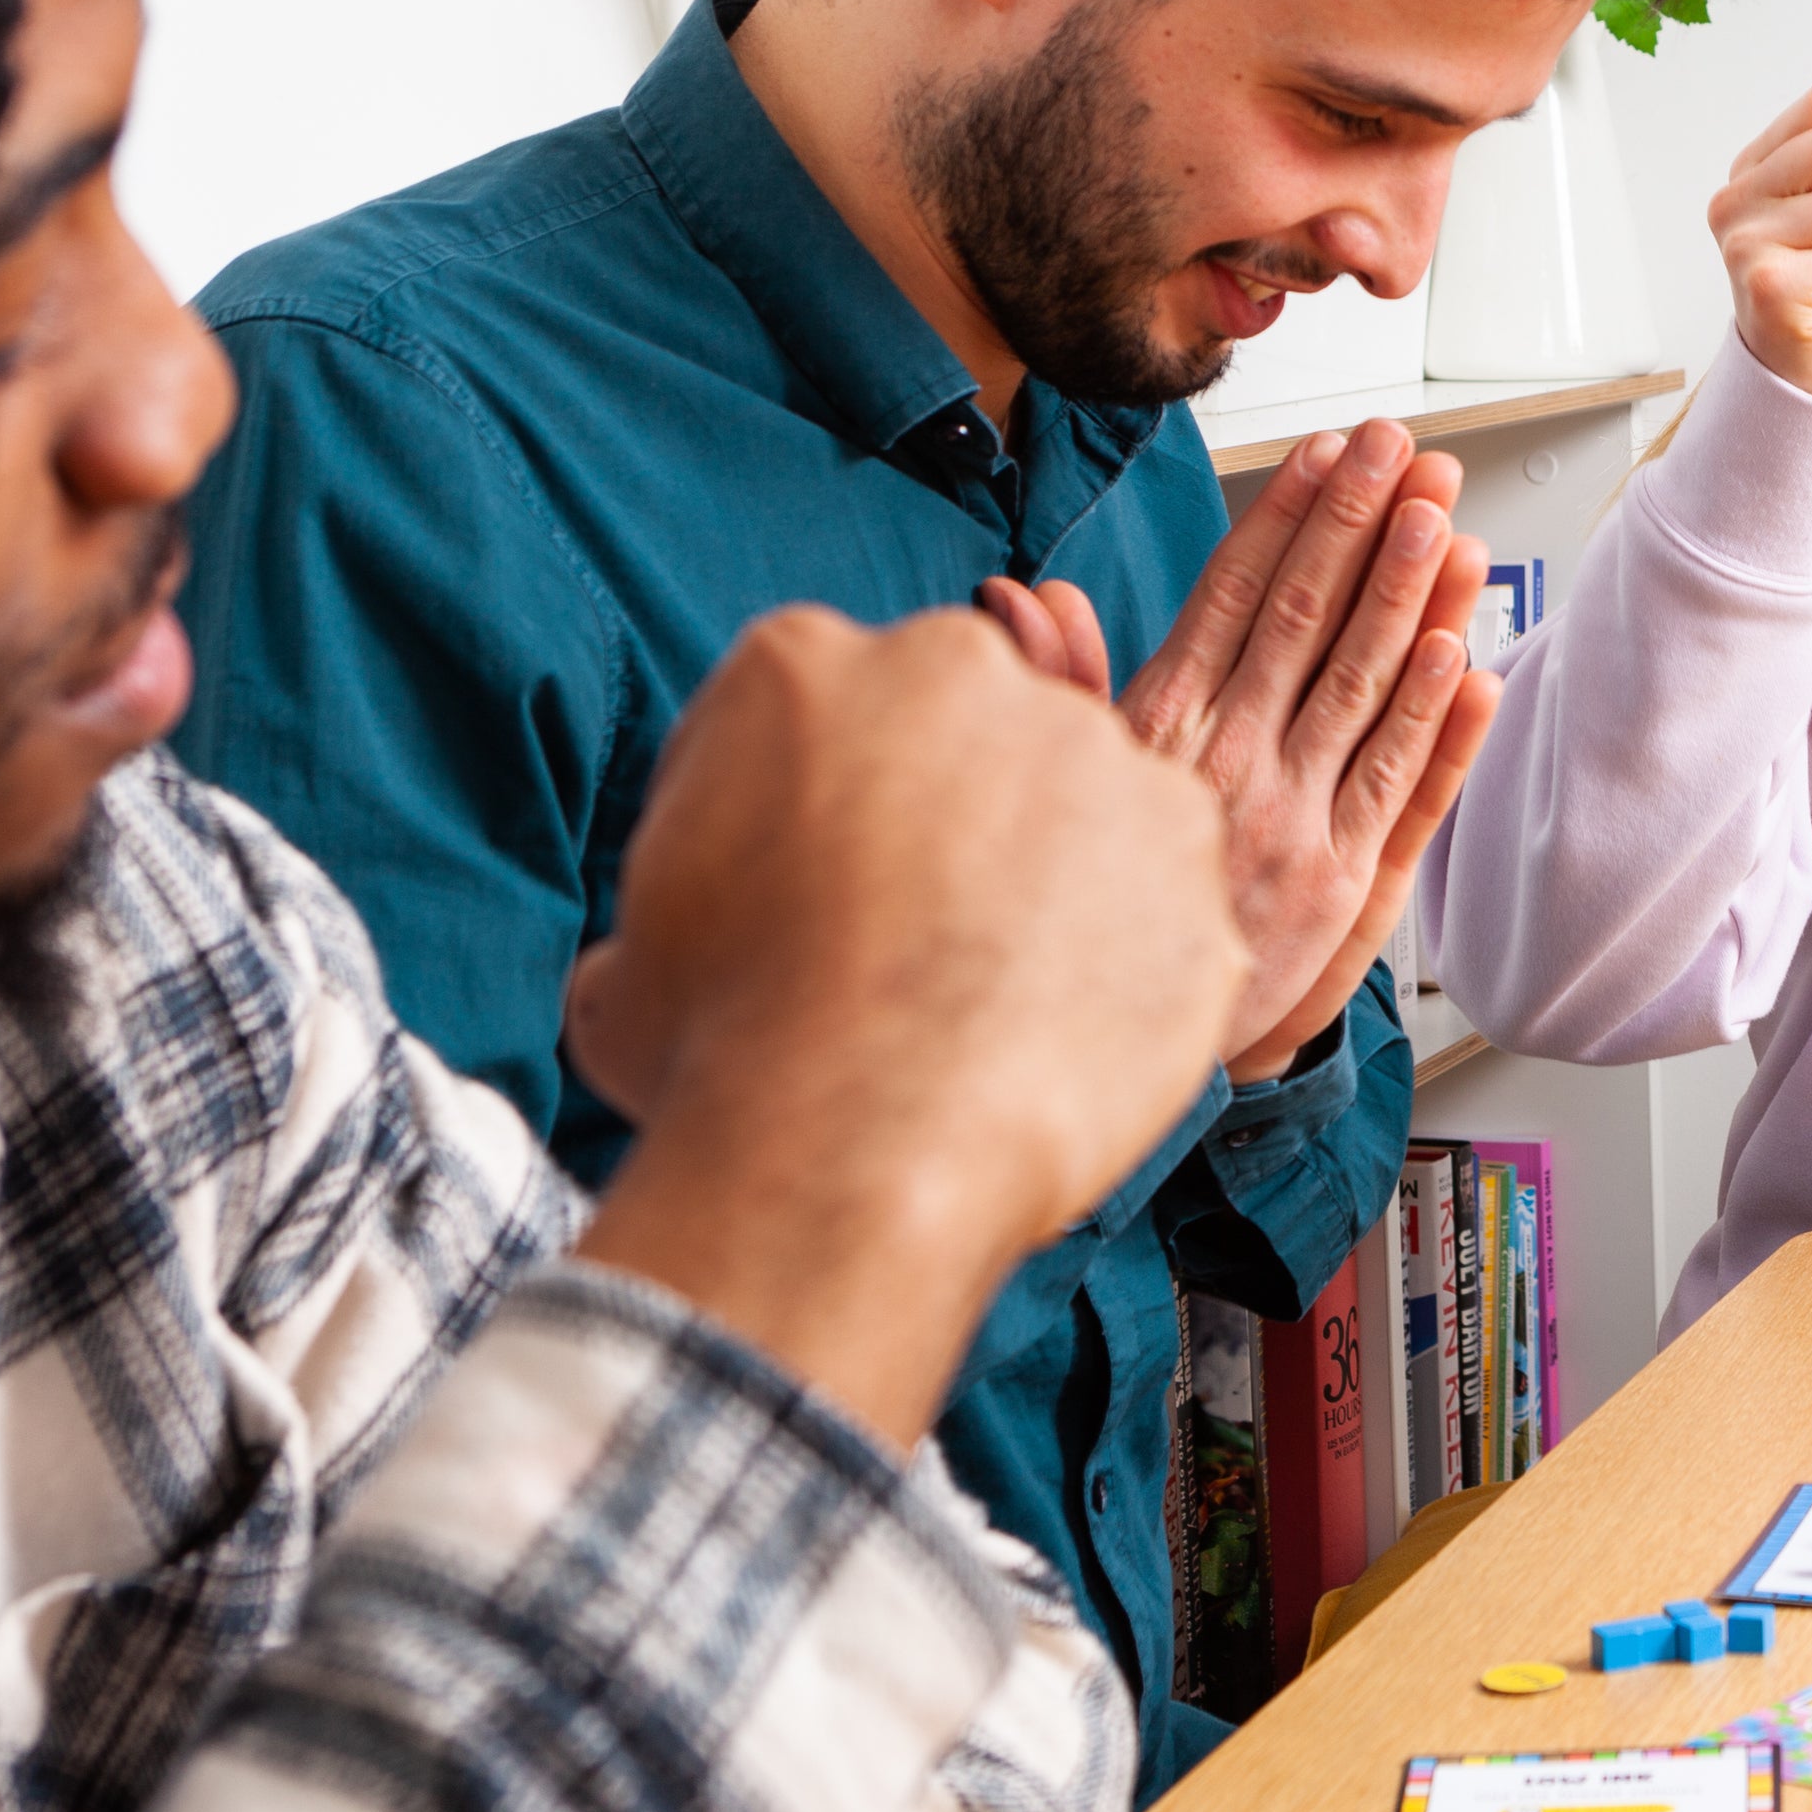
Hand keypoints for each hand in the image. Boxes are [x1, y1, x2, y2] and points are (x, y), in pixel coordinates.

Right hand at [563, 606, 1246, 1446]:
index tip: (823, 889)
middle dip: (953, 818)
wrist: (860, 1147)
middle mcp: (955, 667)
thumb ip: (659, 928)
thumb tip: (638, 971)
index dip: (821, 809)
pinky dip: (1132, 948)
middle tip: (924, 939)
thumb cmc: (722, 1064)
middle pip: (964, 728)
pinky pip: (1164, 885)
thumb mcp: (626, 978)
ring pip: (1077, 796)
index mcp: (798, 664)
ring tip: (999, 999)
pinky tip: (1070, 1026)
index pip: (824, 706)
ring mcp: (1088, 745)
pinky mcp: (1186, 837)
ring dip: (1051, 878)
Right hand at [1036, 419, 1504, 1078]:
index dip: (1287, 517)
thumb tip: (1020, 597)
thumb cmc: (1082, 916)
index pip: (1233, 598)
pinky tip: (1465, 655)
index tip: (1328, 452)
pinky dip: (1433, 720)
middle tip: (1406, 448)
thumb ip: (1056, 685)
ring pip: (1363, 687)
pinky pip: (1396, 785)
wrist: (1116, 1056)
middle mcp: (1227, 767)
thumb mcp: (1053, 788)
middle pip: (1307, 621)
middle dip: (1361, 524)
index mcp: (1158, 731)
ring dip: (1411, 597)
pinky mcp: (1339, 886)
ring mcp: (1291, 823)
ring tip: (1446, 518)